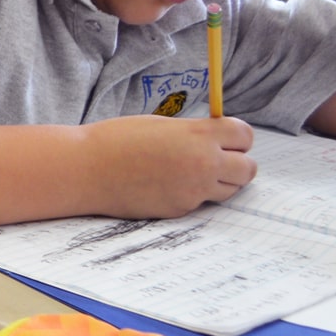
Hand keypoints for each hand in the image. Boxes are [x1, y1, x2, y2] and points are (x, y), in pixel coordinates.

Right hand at [81, 115, 257, 219]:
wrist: (86, 169)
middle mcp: (203, 164)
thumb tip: (216, 142)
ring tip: (191, 173)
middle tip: (216, 159)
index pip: (245, 135)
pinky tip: (165, 185)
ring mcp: (193, 191)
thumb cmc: (117, 140)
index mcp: (199, 136)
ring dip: (218, 181)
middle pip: (248, 168)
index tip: (226, 138)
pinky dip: (190, 195)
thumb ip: (194, 134)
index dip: (237, 137)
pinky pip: (199, 203)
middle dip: (237, 163)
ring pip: (229, 190)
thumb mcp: (162, 126)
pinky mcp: (180, 210)